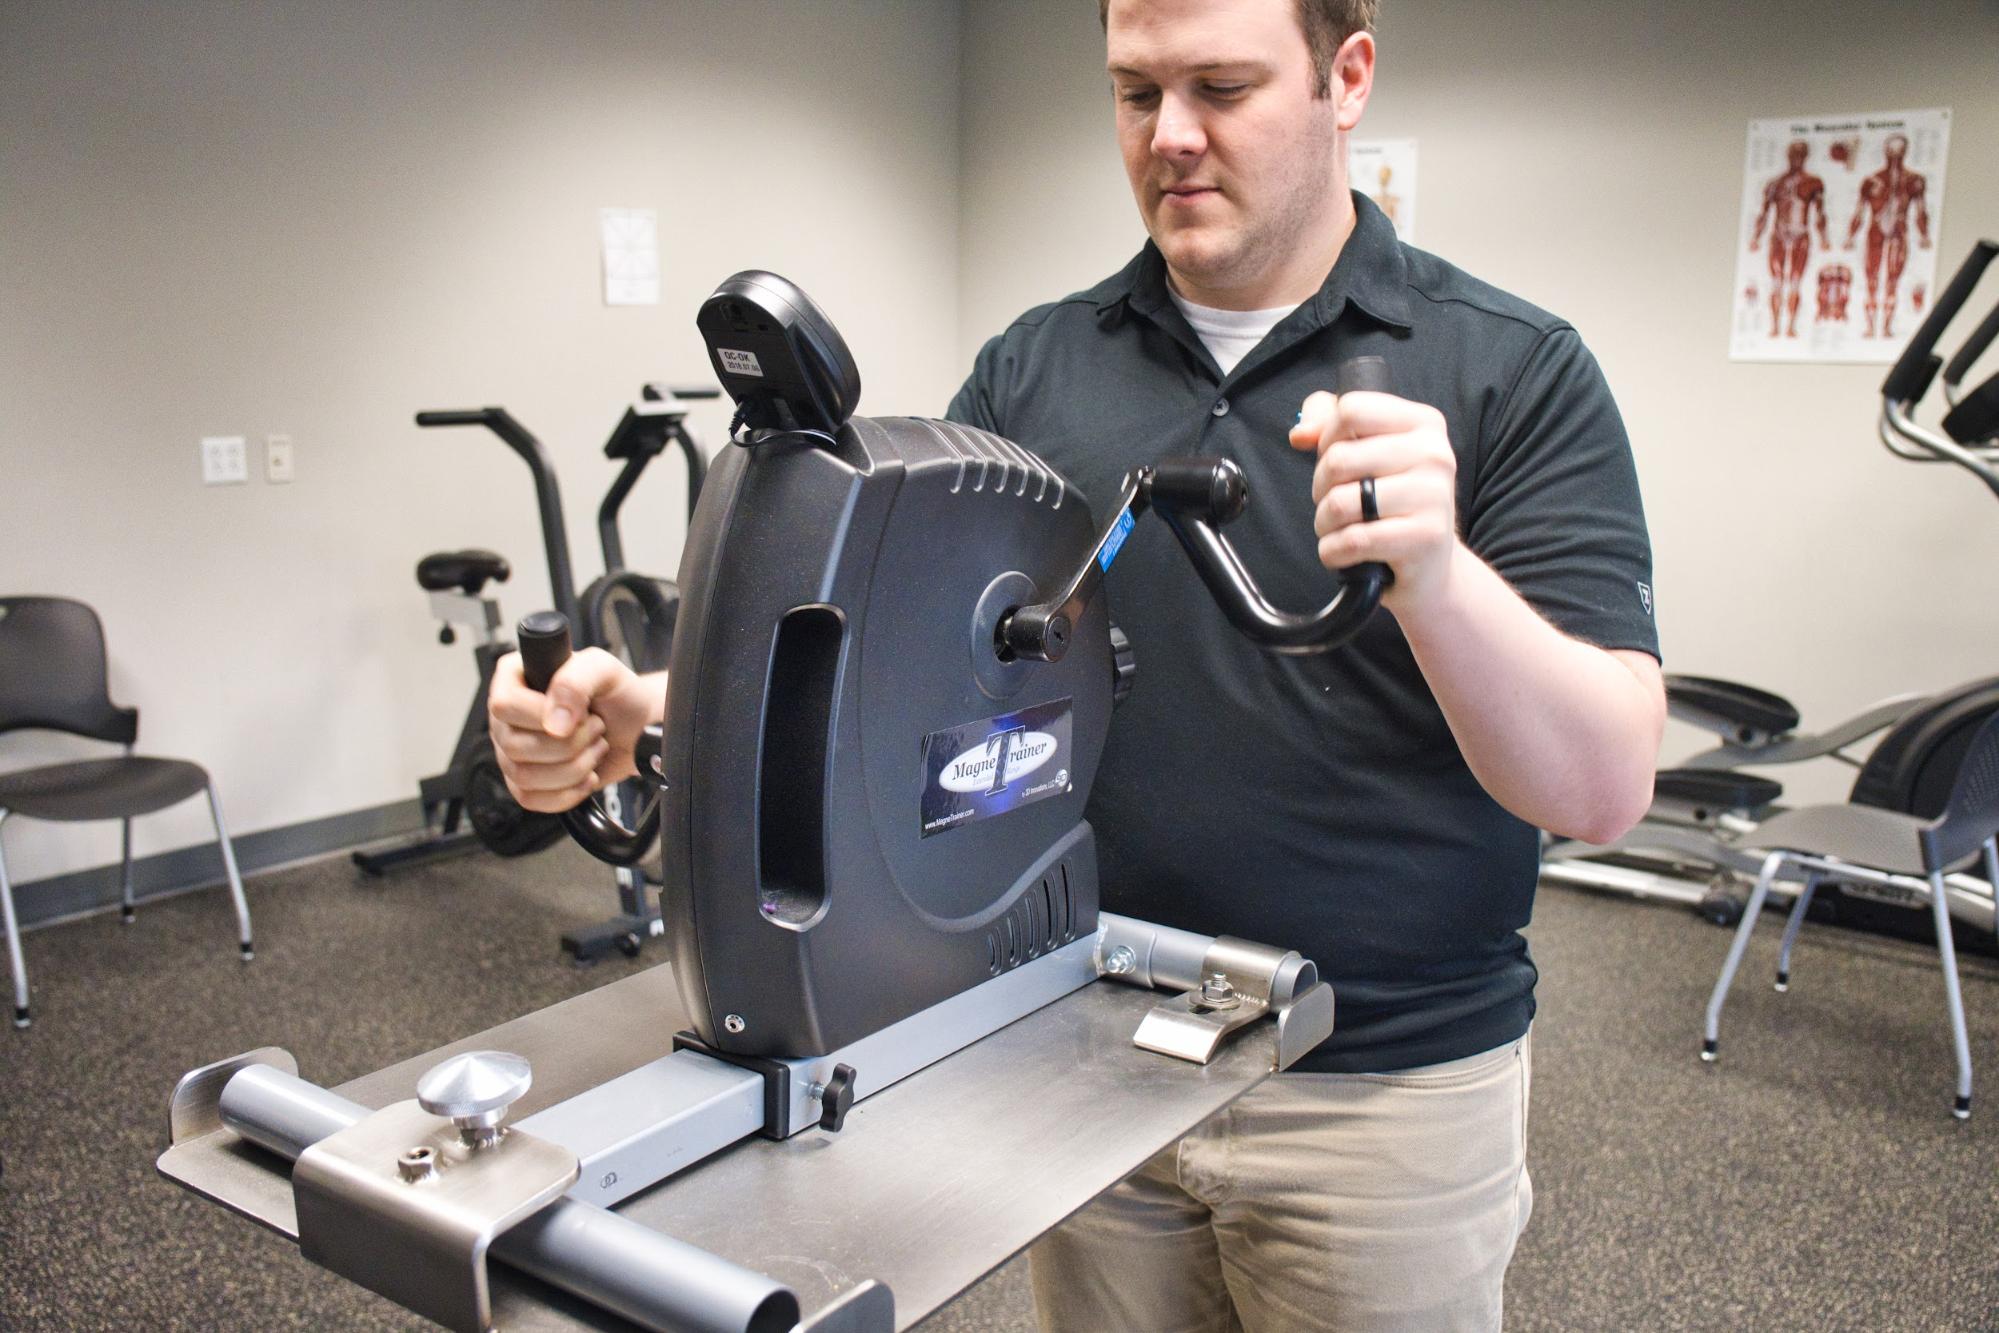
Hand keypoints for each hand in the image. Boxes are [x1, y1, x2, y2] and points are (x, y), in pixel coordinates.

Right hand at [487, 647, 655, 811]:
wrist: (636, 726)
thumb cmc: (616, 693)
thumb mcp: (602, 669)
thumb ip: (574, 682)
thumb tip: (553, 723)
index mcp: (514, 678)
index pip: (504, 705)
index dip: (541, 716)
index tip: (580, 714)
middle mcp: (507, 716)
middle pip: (514, 746)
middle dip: (569, 744)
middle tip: (596, 728)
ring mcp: (512, 751)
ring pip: (523, 776)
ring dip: (573, 768)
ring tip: (595, 748)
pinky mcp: (526, 782)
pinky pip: (531, 799)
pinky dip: (568, 792)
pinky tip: (588, 775)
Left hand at [1289, 387, 1458, 611]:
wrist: (1431, 569)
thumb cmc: (1392, 506)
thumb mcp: (1368, 454)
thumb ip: (1330, 423)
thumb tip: (1301, 433)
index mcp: (1424, 424)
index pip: (1350, 410)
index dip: (1327, 439)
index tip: (1337, 462)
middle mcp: (1435, 454)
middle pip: (1338, 458)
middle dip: (1321, 488)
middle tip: (1339, 504)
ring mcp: (1434, 496)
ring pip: (1340, 502)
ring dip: (1325, 524)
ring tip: (1342, 530)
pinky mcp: (1425, 538)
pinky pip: (1352, 541)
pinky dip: (1334, 552)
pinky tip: (1347, 555)